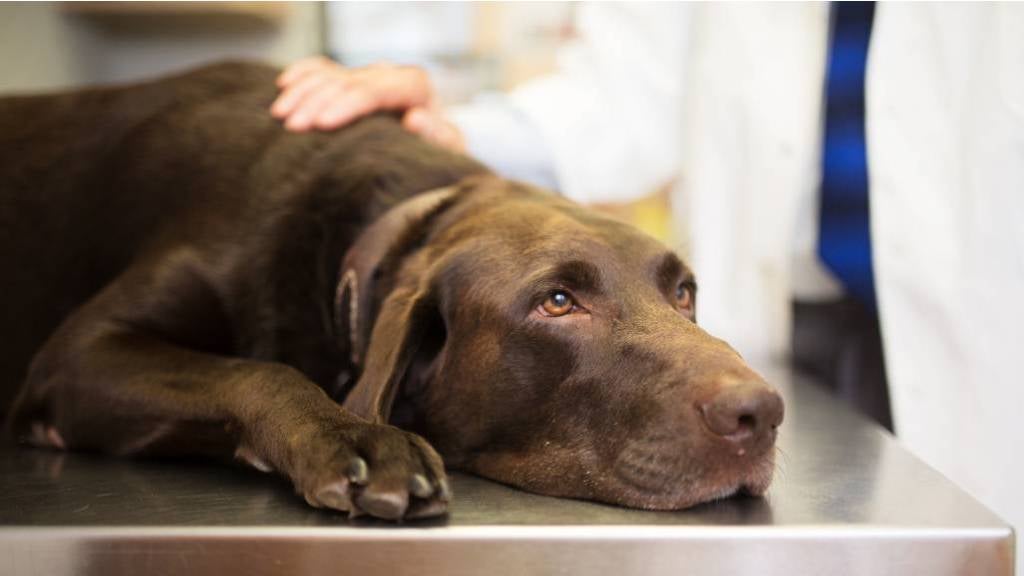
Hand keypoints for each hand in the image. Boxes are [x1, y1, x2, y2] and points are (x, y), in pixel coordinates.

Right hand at [272, 57, 465, 152]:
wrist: (434, 150)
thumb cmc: (440, 154)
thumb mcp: (447, 150)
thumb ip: (437, 135)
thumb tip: (415, 118)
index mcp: (414, 85)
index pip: (374, 90)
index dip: (346, 105)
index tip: (322, 124)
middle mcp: (389, 74)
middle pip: (346, 82)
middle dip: (316, 102)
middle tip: (292, 127)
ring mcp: (368, 75)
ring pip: (330, 74)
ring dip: (302, 92)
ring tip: (280, 115)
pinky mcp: (353, 81)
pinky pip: (323, 69)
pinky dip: (303, 74)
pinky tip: (284, 84)